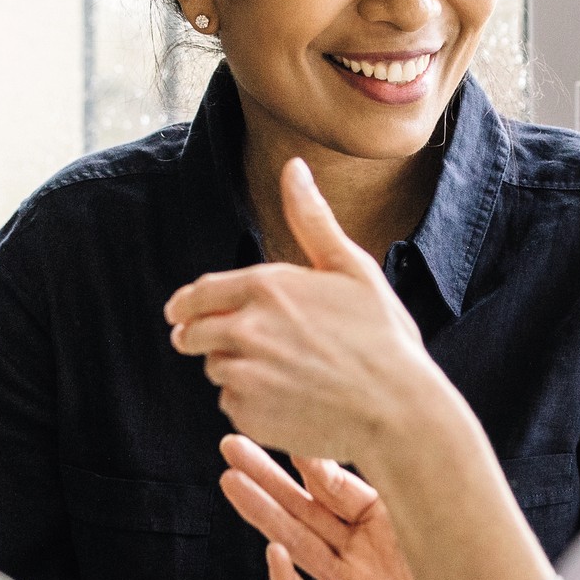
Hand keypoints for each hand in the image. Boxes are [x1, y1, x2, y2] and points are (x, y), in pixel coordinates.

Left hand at [166, 158, 449, 466]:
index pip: (197, 293)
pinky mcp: (249, 413)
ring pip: (215, 369)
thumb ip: (312, 218)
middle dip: (205, 337)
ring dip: (235, 369)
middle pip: (192, 334)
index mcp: (266, 286)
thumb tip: (294, 166)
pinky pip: (232, 404)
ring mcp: (244, 374)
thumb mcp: (352, 268)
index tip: (181, 312)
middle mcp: (245, 328)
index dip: (187, 304)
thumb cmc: (383, 336)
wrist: (398, 409)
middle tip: (235, 345)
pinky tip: (289, 400)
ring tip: (282, 372)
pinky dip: (251, 403)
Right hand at [220, 433, 449, 579]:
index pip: (332, 484)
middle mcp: (361, 550)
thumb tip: (369, 430)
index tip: (284, 428)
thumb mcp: (431, 514)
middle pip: (303, 510)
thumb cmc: (473, 566)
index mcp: (381, 519)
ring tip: (233, 483)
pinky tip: (273, 552)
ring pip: (298, 546)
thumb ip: (399, 481)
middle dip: (266, 478)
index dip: (307, 459)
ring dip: (264, 516)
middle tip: (232, 447)